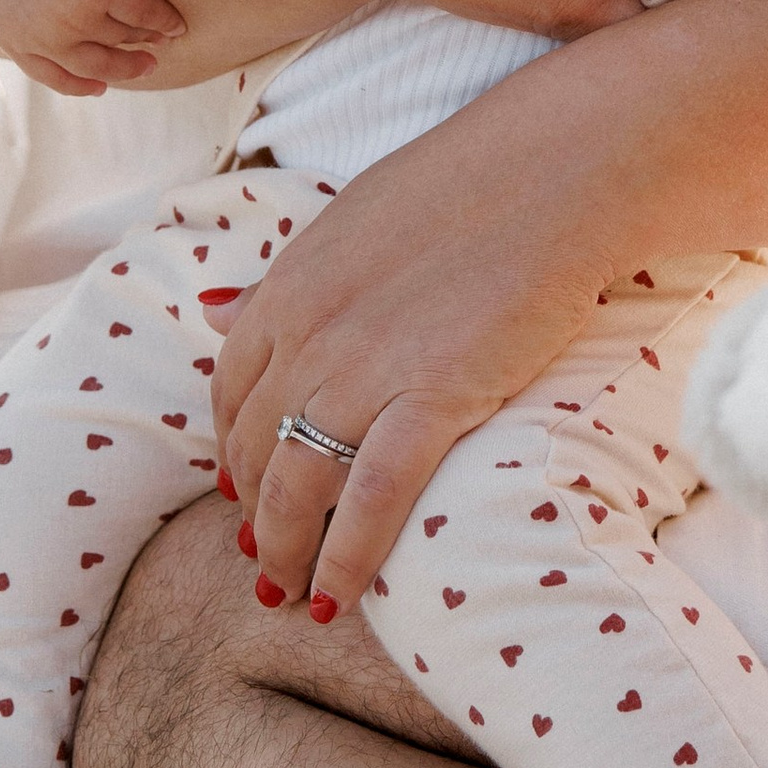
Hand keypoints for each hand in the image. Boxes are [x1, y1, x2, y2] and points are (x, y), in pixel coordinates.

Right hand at [0, 0, 184, 96]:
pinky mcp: (14, 42)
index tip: (180, 26)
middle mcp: (68, 17)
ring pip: (93, 64)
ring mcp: (39, 35)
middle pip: (121, 38)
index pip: (144, 12)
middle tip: (163, 44)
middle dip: (146, 41)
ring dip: (122, 69)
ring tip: (145, 67)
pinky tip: (98, 86)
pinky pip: (50, 75)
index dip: (165, 20)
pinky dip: (76, 84)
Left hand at [210, 80, 617, 620]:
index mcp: (289, 284)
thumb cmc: (473, 183)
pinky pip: (370, 499)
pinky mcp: (431, 398)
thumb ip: (286, 279)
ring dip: (284, 551)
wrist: (559, 171)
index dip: (232, 446)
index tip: (242, 484)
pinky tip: (338, 596)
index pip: (229, 387)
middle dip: (252, 511)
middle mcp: (309, 332)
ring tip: (290, 595)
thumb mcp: (352, 219)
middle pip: (255, 446)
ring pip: (298, 485)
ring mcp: (364, 368)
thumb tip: (208, 307)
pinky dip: (347, 557)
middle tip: (263, 556)